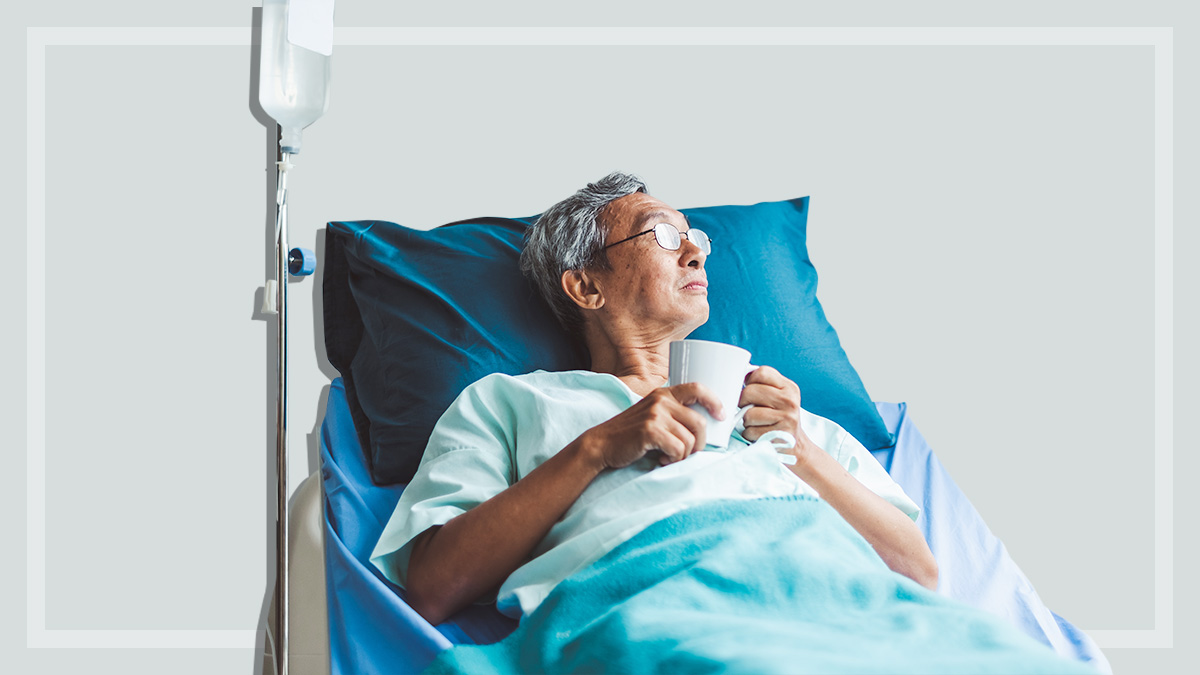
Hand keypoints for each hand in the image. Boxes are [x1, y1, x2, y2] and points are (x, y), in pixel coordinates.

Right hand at [581, 383, 724, 468]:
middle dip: (699, 443)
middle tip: (687, 453)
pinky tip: (662, 460)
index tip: (721, 415)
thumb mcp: (652, 415)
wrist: (602, 444)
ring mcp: (655, 414)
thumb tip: (703, 427)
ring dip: (683, 455)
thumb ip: (672, 414)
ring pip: (690, 440)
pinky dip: (673, 459)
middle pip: (699, 423)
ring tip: (670, 457)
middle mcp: (661, 400)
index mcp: (664, 394)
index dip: (714, 401)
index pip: (697, 388)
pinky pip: (678, 449)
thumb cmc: (630, 434)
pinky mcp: (650, 430)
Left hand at [737, 365, 804, 443]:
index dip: (750, 381)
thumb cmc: (780, 418)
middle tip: (749, 408)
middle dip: (743, 402)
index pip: (761, 373)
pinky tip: (759, 433)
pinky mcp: (779, 434)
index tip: (751, 391)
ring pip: (748, 413)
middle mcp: (789, 400)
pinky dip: (749, 434)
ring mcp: (787, 418)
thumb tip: (739, 375)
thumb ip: (762, 384)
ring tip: (757, 422)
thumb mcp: (778, 397)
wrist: (796, 444)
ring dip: (746, 421)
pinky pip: (750, 431)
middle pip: (749, 392)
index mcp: (789, 387)